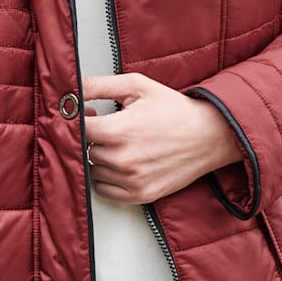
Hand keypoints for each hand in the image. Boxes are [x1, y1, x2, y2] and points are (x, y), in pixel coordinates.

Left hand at [81, 73, 240, 205]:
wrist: (209, 135)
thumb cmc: (175, 109)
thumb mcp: (137, 86)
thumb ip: (99, 86)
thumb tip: (72, 89)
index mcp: (120, 131)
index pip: (78, 130)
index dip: (78, 120)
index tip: (87, 115)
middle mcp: (123, 159)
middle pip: (85, 150)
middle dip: (91, 137)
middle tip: (105, 126)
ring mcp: (132, 180)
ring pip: (93, 170)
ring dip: (98, 158)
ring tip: (117, 143)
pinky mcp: (141, 194)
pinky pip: (104, 190)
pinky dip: (106, 178)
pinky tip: (119, 162)